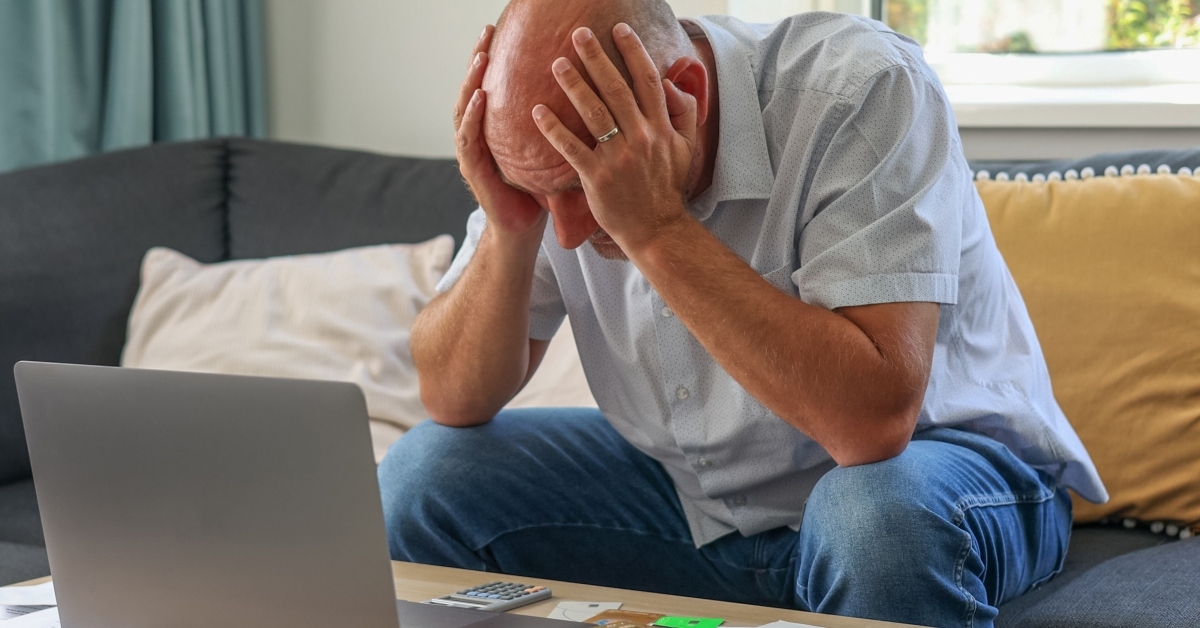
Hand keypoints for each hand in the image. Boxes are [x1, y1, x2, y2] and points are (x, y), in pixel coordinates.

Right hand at [454, 25, 545, 235]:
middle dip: (479, 58)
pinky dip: (472, 116)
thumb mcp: (551, 150)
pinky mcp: (473, 171)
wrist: (524, 229)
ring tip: (481, 57)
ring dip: (471, 81)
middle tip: (487, 30)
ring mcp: (473, 152)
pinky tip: (480, 97)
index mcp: (498, 128)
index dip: (498, 57)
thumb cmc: (540, 190)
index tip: (505, 29)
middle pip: (475, 87)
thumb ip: (558, 124)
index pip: (494, 84)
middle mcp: (481, 135)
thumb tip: (591, 93)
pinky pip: (469, 139)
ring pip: (465, 108)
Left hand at [531, 23, 698, 251]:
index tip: (619, 29)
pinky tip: (538, 111)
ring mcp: (618, 158)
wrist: (656, 229)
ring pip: (594, 113)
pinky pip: (572, 148)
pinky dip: (554, 129)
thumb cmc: (666, 187)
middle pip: (617, 89)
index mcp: (660, 128)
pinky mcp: (596, 178)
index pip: (647, 81)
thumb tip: (670, 82)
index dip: (634, 52)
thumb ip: (683, 112)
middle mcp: (640, 138)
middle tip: (579, 34)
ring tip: (558, 63)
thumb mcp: (686, 148)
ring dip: (574, 85)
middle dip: (597, 58)